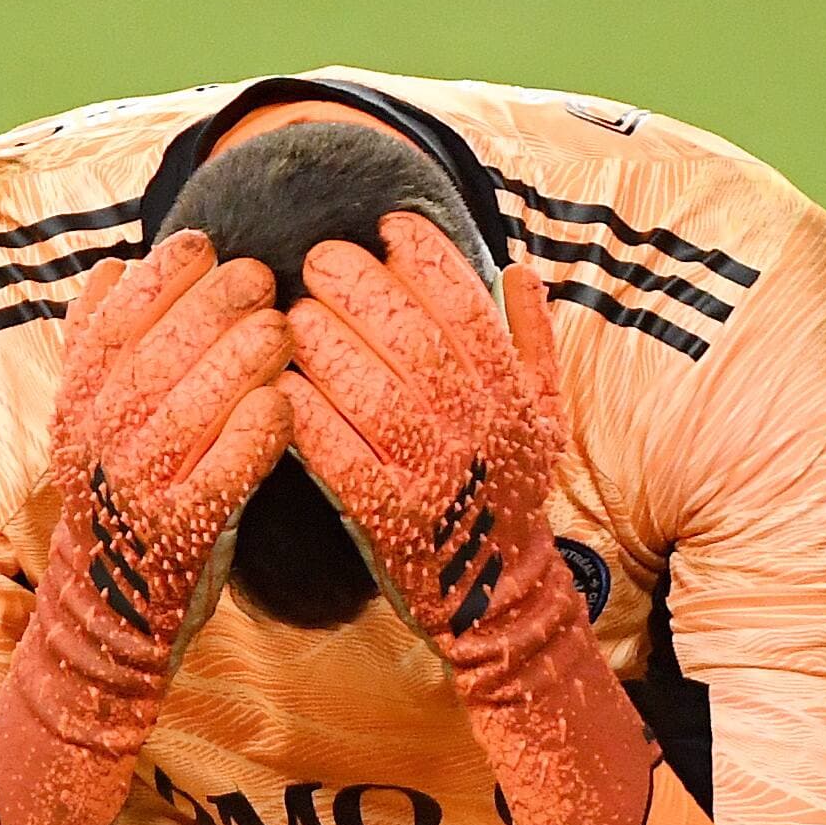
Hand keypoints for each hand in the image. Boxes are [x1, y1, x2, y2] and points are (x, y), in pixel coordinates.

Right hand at [0, 230, 291, 824]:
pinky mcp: (180, 533)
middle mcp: (97, 443)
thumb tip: (114, 267)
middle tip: (260, 276)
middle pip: (154, 352)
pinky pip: (223, 470)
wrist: (107, 619)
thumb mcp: (93, 423)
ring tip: (282, 327)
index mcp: (75, 406)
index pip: (111, 319)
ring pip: (189, 404)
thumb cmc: (121, 504)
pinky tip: (286, 404)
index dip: (159, 275)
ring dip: (238, 357)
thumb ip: (99, 349)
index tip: (203, 244)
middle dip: (210, 304)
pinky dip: (254, 432)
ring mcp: (137, 489)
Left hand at [281, 213, 656, 824]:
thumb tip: (521, 269)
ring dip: (327, 345)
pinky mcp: (392, 519)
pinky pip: (342, 457)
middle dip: (362, 287)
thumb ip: (531, 343)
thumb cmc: (510, 496)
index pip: (471, 304)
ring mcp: (436, 475)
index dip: (428, 256)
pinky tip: (280, 388)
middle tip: (318, 260)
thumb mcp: (545, 418)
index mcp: (512, 394)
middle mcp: (479, 428)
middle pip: (413, 337)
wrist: (500, 599)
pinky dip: (309, 419)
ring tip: (291, 317)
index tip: (387, 225)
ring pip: (375, 391)